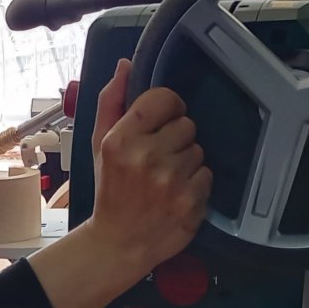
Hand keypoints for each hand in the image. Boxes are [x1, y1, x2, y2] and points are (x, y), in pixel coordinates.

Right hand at [28, 60, 210, 307]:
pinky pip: (208, 174)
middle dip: (175, 138)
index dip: (167, 108)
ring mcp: (171, 179)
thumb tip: (125, 66)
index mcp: (121, 139)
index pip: (165, 99)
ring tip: (166, 178)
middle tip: (158, 158)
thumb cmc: (111, 190)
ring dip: (186, 161)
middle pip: (186, 124)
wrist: (120, 242)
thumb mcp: (100, 144)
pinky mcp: (191, 200)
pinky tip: (177, 193)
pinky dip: (196, 183)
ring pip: (198, 149)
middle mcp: (146, 156)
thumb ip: (111, 102)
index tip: (161, 122)